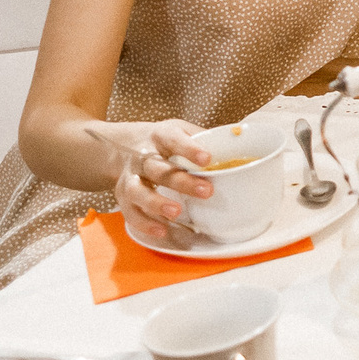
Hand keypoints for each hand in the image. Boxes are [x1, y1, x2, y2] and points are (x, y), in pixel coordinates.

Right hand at [113, 120, 211, 245]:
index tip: (208, 159)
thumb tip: (238, 139)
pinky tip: (161, 230)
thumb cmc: (162, 140)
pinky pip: (130, 212)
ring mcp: (130, 177)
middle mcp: (142, 157)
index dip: (190, 149)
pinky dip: (144, 223)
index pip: (174, 139)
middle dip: (181, 181)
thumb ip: (204, 137)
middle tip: (207, 191)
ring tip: (177, 212)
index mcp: (161, 136)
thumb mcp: (180, 129)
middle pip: (159, 169)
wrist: (120, 146)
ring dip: (156, 203)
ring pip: (138, 191)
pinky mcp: (123, 196)